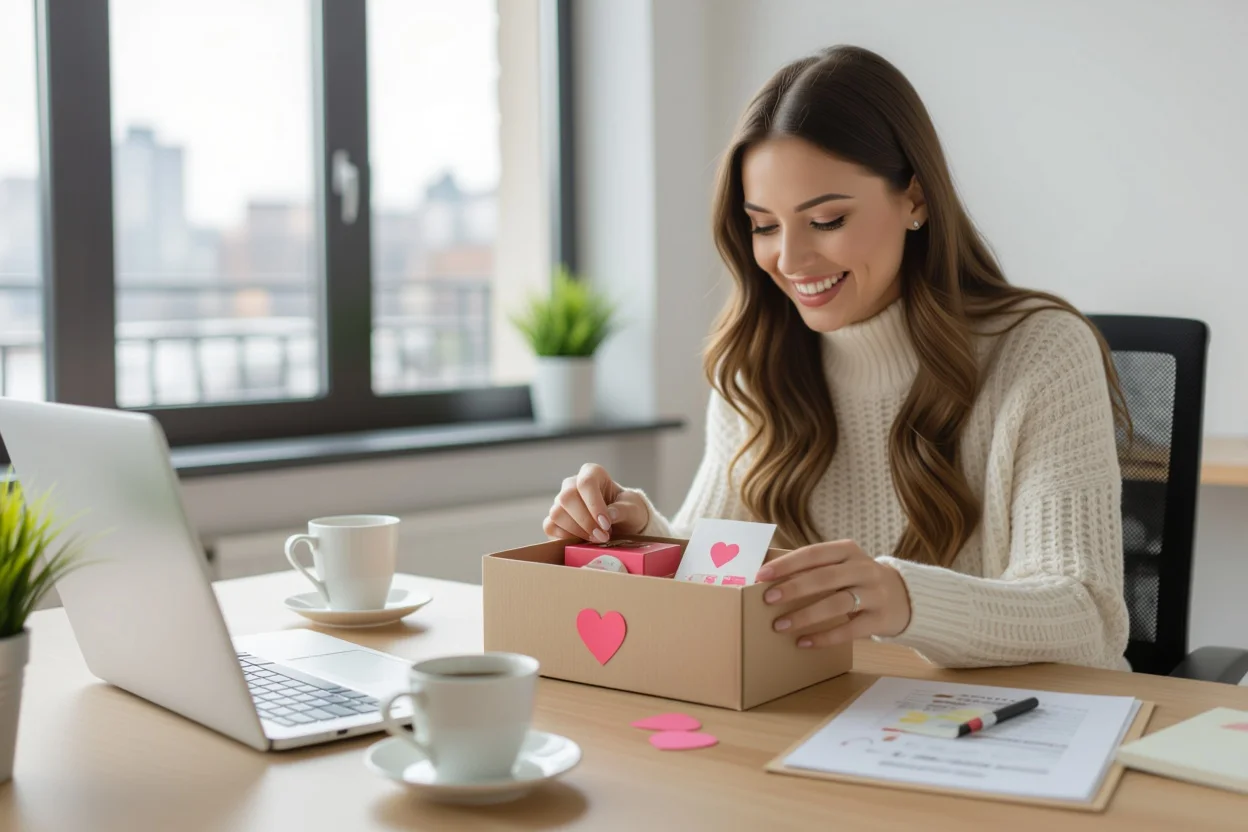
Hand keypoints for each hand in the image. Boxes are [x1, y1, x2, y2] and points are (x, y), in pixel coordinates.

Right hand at [543, 463, 650, 541]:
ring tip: (596, 539)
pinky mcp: (555, 518)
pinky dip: (564, 537)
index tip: (606, 523)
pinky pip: (550, 526)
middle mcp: (572, 484)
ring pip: (557, 513)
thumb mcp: (633, 508)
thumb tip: (610, 515)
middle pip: (567, 497)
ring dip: (576, 531)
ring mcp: (561, 501)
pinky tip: (581, 541)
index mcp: (592, 473)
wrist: (621, 522)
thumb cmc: (626, 509)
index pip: (586, 483)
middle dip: (585, 521)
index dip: (594, 504)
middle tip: (602, 537)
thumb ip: (624, 509)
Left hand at [755, 540, 911, 647]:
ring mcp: (875, 594)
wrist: (906, 597)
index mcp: (848, 551)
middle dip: (793, 588)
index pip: (813, 554)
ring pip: (837, 603)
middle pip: (824, 577)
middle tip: (768, 599)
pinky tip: (804, 642)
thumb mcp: (842, 566)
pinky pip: (850, 629)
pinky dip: (825, 637)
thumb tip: (770, 580)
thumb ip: (815, 569)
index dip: (787, 564)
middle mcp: (863, 569)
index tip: (762, 575)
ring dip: (806, 615)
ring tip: (780, 625)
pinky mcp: (881, 619)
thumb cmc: (858, 580)